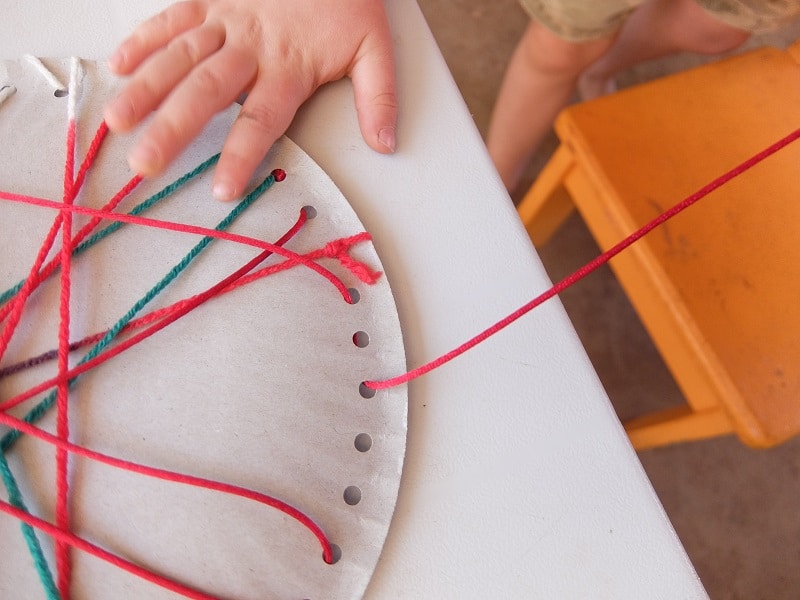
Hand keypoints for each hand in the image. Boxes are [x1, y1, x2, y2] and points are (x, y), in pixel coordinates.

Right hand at [104, 0, 396, 199]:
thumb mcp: (375, 47)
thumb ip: (379, 98)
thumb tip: (384, 144)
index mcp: (289, 68)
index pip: (260, 120)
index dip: (240, 155)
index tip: (221, 188)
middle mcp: (251, 48)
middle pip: (207, 93)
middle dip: (173, 130)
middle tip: (145, 163)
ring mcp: (226, 21)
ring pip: (180, 58)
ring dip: (147, 88)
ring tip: (119, 122)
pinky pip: (172, 18)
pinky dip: (144, 39)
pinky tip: (118, 65)